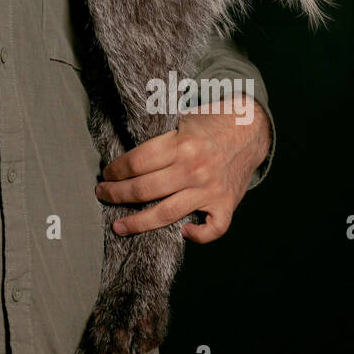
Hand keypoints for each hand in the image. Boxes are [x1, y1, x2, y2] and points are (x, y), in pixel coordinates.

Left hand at [93, 98, 270, 243]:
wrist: (251, 129)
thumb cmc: (211, 122)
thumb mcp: (181, 118)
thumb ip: (158, 136)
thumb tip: (124, 154)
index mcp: (180, 144)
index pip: (136, 163)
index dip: (115, 171)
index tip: (106, 174)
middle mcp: (194, 169)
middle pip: (144, 189)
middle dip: (116, 194)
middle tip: (102, 194)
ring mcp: (210, 189)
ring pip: (166, 214)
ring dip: (138, 222)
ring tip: (119, 226)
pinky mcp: (226, 204)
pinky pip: (213, 229)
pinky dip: (198, 235)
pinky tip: (183, 232)